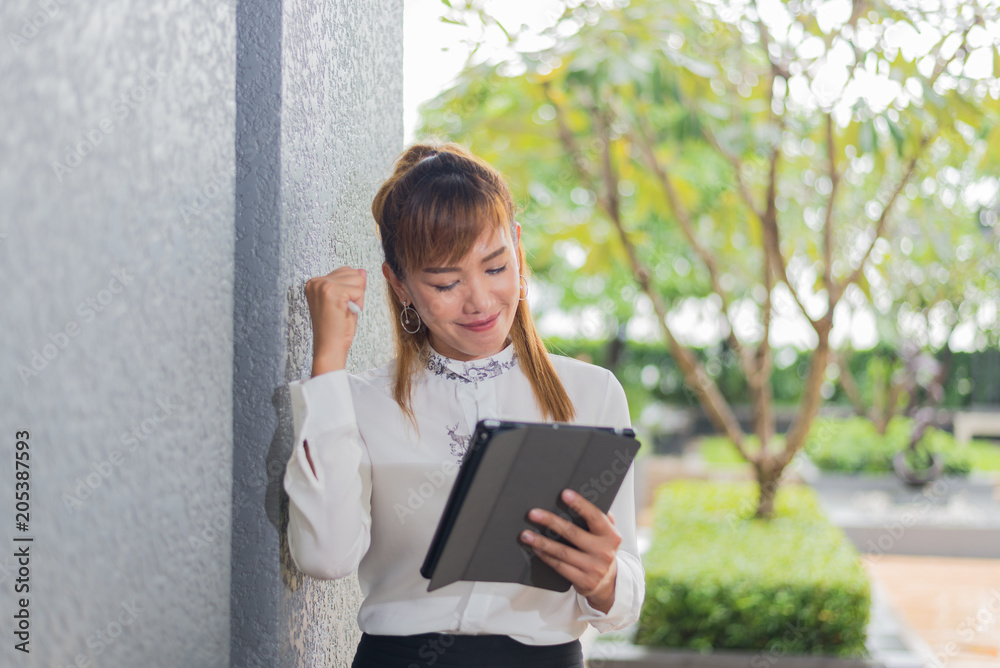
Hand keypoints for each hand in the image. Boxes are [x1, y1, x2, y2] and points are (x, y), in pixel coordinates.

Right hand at [304, 267, 366, 375]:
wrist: (329, 347)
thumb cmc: (335, 328)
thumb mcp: (344, 301)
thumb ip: (351, 284)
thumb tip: (362, 271)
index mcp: (315, 282)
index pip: (345, 271)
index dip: (350, 289)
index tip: (339, 305)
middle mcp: (317, 281)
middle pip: (353, 272)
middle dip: (355, 292)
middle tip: (343, 309)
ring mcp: (323, 286)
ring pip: (358, 279)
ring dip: (357, 297)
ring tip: (345, 311)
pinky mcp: (333, 292)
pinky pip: (359, 290)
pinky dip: (359, 303)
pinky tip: (347, 313)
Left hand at [520, 489, 621, 613]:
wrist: (608, 583)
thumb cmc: (602, 551)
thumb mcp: (607, 534)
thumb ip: (602, 518)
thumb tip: (590, 495)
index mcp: (611, 536)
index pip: (595, 516)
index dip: (580, 504)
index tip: (564, 494)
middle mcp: (604, 552)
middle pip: (573, 533)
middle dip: (550, 521)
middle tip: (533, 513)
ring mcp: (593, 568)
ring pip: (562, 552)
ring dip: (541, 542)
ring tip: (526, 534)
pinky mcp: (583, 580)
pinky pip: (559, 566)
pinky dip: (545, 556)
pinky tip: (536, 548)